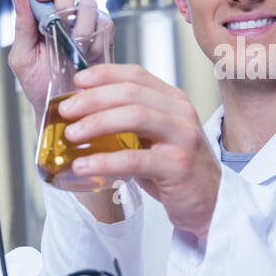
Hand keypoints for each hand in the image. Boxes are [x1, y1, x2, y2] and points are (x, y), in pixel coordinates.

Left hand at [7, 0, 111, 113]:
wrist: (61, 108)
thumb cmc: (38, 84)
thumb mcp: (22, 56)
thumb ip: (21, 24)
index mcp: (38, 14)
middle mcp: (61, 13)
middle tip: (59, 22)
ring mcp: (83, 21)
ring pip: (87, 2)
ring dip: (79, 25)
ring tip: (71, 48)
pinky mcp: (103, 33)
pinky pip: (104, 22)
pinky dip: (95, 38)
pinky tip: (86, 53)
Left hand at [59, 64, 220, 240]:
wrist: (210, 202)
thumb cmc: (174, 169)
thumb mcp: (153, 136)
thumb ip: (127, 121)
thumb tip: (79, 115)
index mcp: (172, 101)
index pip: (136, 75)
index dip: (104, 74)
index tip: (77, 81)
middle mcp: (180, 113)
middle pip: (131, 94)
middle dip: (93, 99)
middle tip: (65, 110)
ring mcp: (182, 138)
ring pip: (136, 117)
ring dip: (97, 123)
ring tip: (71, 135)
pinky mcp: (177, 166)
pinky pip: (135, 159)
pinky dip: (104, 161)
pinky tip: (83, 166)